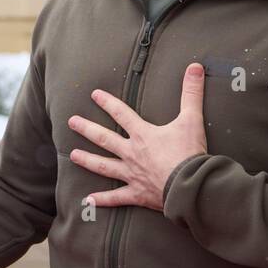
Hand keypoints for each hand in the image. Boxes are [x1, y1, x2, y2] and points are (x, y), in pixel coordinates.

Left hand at [67, 63, 206, 212]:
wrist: (190, 185)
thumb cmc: (189, 152)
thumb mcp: (192, 119)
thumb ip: (191, 93)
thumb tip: (195, 67)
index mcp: (143, 135)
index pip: (121, 114)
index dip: (108, 102)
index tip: (94, 95)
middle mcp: (132, 153)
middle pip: (104, 139)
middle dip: (87, 129)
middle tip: (71, 122)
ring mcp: (131, 174)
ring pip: (104, 166)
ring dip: (87, 160)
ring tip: (72, 155)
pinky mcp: (136, 194)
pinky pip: (115, 198)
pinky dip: (101, 200)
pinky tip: (87, 200)